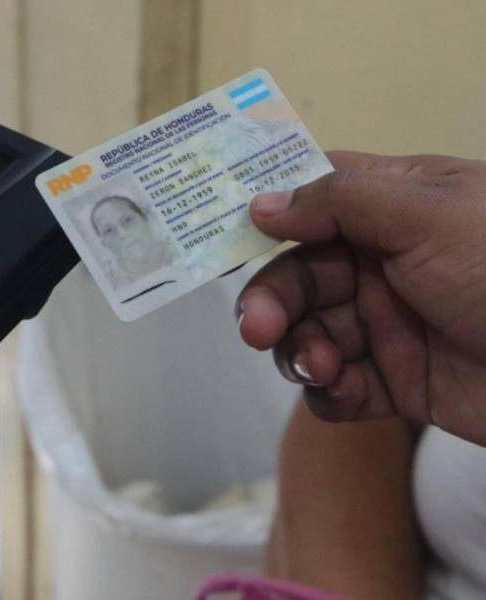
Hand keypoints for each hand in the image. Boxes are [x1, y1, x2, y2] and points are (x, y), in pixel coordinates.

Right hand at [236, 151, 485, 445]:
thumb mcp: (428, 214)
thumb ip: (339, 201)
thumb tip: (261, 203)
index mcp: (395, 208)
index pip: (313, 200)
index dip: (266, 215)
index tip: (220, 236)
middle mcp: (385, 263)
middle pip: (299, 274)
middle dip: (273, 299)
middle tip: (254, 326)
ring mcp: (389, 324)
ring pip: (310, 332)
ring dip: (300, 349)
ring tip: (319, 365)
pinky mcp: (397, 382)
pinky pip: (339, 386)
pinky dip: (328, 391)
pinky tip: (338, 391)